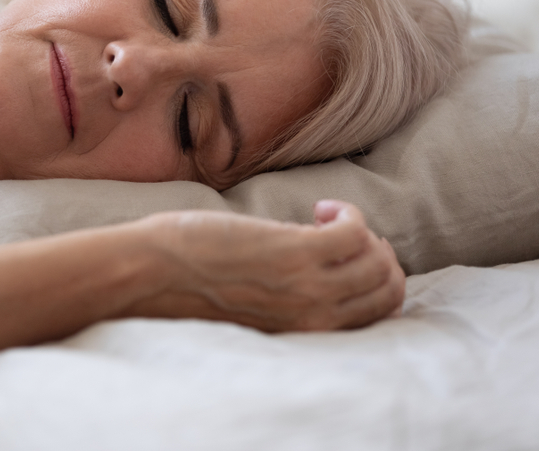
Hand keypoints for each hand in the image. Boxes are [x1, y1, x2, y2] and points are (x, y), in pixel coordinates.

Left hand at [124, 200, 404, 331]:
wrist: (151, 275)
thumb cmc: (187, 284)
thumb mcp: (250, 305)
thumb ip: (285, 294)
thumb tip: (307, 262)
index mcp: (304, 332)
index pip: (373, 316)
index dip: (374, 281)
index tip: (349, 255)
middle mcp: (314, 316)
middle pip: (387, 290)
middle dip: (378, 256)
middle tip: (347, 233)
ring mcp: (308, 286)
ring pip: (378, 262)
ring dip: (363, 232)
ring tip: (327, 218)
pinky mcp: (295, 252)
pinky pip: (354, 232)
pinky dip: (347, 214)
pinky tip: (319, 208)